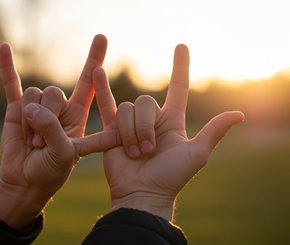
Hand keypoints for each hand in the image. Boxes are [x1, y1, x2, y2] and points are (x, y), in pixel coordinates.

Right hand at [0, 35, 119, 229]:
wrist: (25, 181)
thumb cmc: (51, 171)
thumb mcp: (63, 153)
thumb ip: (51, 129)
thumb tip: (32, 109)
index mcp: (77, 116)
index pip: (89, 84)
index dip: (94, 61)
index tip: (101, 37)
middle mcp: (59, 108)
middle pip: (54, 93)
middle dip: (45, 118)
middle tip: (39, 143)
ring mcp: (37, 107)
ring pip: (33, 95)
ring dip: (28, 121)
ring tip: (29, 141)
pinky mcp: (16, 109)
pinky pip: (12, 84)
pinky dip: (7, 68)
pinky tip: (4, 48)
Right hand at [93, 44, 244, 220]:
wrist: (142, 194)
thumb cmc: (171, 178)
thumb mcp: (196, 155)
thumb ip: (213, 132)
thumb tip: (239, 114)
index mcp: (172, 121)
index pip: (178, 88)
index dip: (180, 67)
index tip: (181, 46)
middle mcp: (151, 120)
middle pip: (144, 102)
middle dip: (144, 126)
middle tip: (147, 150)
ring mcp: (130, 124)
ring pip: (127, 109)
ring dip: (130, 132)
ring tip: (133, 153)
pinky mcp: (111, 130)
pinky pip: (106, 105)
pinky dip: (102, 89)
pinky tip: (97, 71)